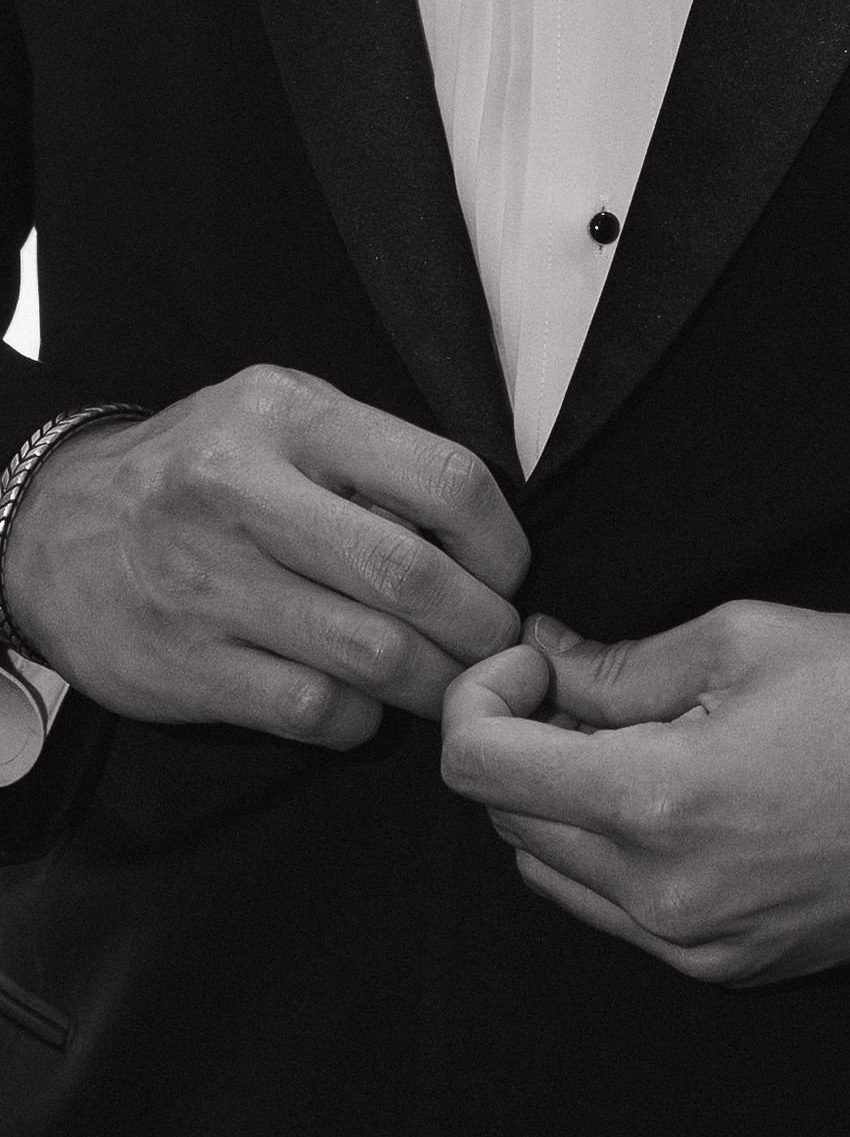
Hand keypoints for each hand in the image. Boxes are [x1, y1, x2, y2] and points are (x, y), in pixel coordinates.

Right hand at [4, 365, 528, 748]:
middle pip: (412, 577)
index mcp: (287, 417)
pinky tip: (367, 705)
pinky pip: (316, 709)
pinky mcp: (187, 664)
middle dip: (482, 628)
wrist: (55, 533)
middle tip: (495, 645)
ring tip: (450, 682)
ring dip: (437, 683)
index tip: (507, 576)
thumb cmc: (201, 475)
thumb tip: (484, 535)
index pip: (444, 479)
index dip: (502, 543)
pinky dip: (365, 720)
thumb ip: (372, 458)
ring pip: (374, 654)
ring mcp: (208, 583)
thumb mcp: (279, 423)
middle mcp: (241, 491)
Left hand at [442, 600, 849, 983]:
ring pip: (549, 869)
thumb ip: (614, 663)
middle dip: (517, 743)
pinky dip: (602, 854)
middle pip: (506, 817)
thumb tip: (540, 657)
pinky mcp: (720, 968)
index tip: (526, 667)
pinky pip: (610, 912)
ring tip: (623, 748)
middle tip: (574, 693)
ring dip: (555, 802)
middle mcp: (661, 893)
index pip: (480, 767)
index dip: (479, 699)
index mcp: (658, 801)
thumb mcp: (742, 641)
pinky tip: (658, 807)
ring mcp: (690, 944)